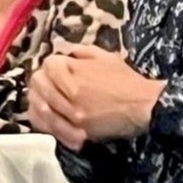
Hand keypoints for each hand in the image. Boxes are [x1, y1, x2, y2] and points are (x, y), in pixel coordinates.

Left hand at [29, 45, 165, 148]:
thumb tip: (63, 52)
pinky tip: (44, 115)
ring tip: (42, 98)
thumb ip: (81, 51)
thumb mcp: (106, 57)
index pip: (48, 64)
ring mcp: (71, 114)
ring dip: (38, 100)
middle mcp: (70, 92)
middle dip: (41, 81)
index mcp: (76, 71)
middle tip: (46, 83)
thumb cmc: (126, 80)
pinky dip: (42, 119)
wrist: (144, 107)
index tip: (57, 68)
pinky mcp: (75, 131)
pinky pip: (47, 126)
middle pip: (38, 84)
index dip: (52, 65)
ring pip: (38, 105)